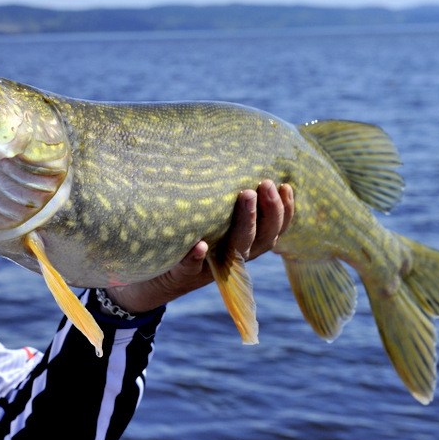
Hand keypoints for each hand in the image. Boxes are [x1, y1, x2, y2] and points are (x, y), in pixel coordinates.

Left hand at [105, 180, 293, 313]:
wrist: (152, 279)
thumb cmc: (186, 241)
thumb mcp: (208, 223)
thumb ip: (222, 204)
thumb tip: (235, 160)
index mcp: (243, 245)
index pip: (273, 229)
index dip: (285, 211)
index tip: (286, 185)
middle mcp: (233, 257)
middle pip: (261, 238)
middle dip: (268, 210)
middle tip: (265, 183)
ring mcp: (210, 267)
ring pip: (236, 249)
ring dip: (244, 223)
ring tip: (245, 194)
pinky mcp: (182, 273)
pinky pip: (190, 266)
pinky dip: (195, 256)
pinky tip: (200, 245)